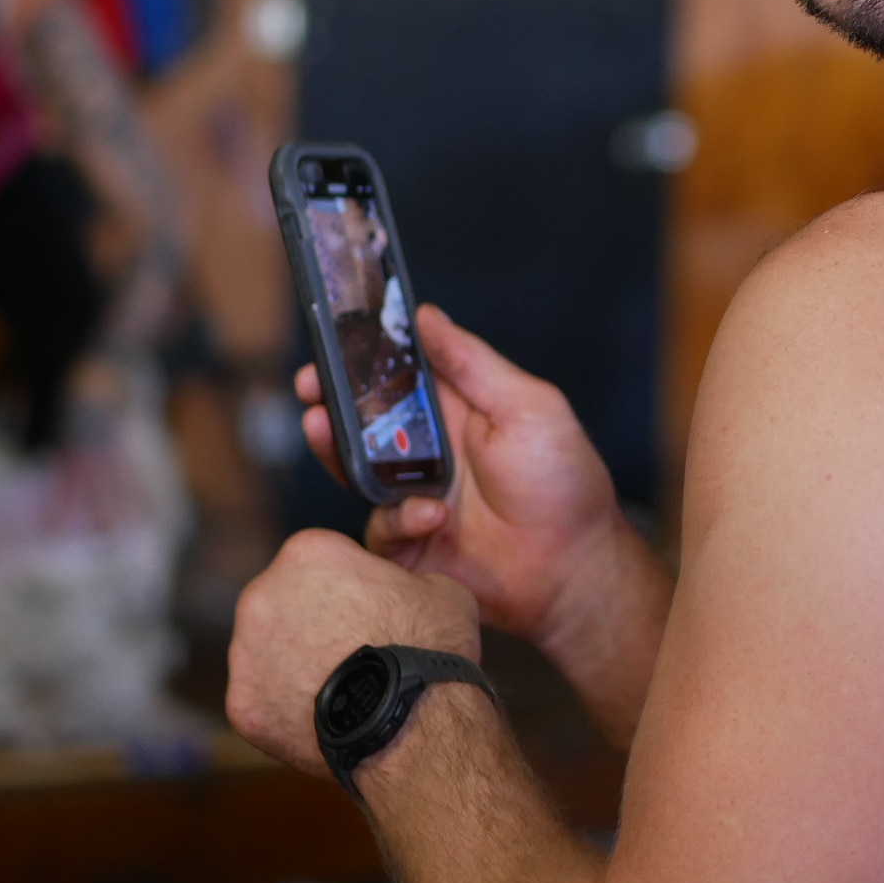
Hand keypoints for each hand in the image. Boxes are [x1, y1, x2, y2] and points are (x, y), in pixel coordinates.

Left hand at [227, 526, 479, 777]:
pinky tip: (324, 718)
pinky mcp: (241, 705)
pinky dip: (287, 709)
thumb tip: (400, 590)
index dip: (349, 585)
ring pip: (267, 652)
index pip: (321, 560)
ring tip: (340, 688)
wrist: (411, 723)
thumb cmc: (428, 647)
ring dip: (294, 664)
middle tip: (353, 650)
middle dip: (312, 621)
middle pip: (284, 602)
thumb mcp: (438, 585)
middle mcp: (262, 594)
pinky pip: (262, 700)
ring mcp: (245, 653)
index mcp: (307, 552)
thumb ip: (402, 578)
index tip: (370, 610)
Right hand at [297, 305, 625, 655]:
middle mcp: (428, 452)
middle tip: (309, 385)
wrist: (573, 568)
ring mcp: (414, 498)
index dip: (363, 360)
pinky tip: (431, 516)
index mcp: (455, 413)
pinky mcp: (410, 545)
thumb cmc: (563, 481)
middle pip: (363, 422)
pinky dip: (399, 519)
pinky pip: (380, 529)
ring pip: (357, 472)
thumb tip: (425, 315)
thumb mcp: (527, 407)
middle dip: (330, 401)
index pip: (398, 377)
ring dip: (337, 450)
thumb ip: (472, 364)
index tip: (332, 340)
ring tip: (321, 427)